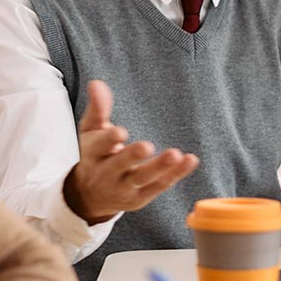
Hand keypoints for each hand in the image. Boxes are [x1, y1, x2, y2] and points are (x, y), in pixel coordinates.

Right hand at [64, 80, 199, 223]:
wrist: (90, 196)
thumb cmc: (95, 155)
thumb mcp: (91, 131)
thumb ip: (97, 109)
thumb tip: (96, 83)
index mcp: (92, 155)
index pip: (99, 147)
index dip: (109, 140)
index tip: (120, 132)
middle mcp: (106, 174)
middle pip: (120, 166)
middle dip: (132, 157)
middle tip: (147, 146)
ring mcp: (125, 188)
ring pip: (143, 178)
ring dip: (160, 167)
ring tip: (176, 154)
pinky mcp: (141, 197)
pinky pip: (160, 185)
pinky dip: (176, 174)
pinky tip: (190, 160)